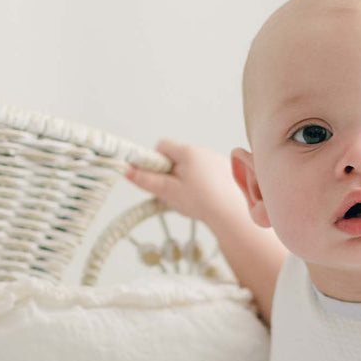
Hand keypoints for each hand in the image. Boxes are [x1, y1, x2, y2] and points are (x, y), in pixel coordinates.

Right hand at [125, 139, 244, 228]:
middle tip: (175, 192)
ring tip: (193, 199)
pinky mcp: (229, 172)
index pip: (162, 146)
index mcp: (188, 151)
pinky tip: (207, 199)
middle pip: (178, 157)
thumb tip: (126, 171)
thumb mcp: (169, 192)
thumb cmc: (202, 202)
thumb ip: (146, 181)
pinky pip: (209, 173)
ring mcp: (218, 160)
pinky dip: (204, 183)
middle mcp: (204, 151)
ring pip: (194, 166)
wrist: (234, 214)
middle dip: (172, 173)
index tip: (158, 178)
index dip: (155, 161)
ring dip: (188, 179)